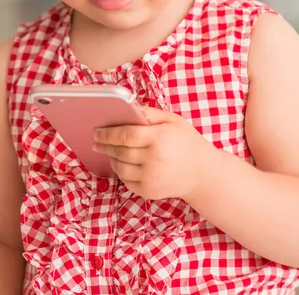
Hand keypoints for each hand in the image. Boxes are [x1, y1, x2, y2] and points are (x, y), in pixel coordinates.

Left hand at [92, 106, 212, 199]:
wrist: (203, 173)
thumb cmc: (186, 142)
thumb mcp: (173, 120)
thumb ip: (150, 113)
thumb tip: (127, 107)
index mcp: (159, 138)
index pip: (125, 135)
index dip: (107, 133)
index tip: (96, 131)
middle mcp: (154, 159)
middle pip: (119, 151)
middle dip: (104, 145)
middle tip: (95, 140)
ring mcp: (151, 178)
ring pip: (119, 167)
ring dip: (111, 157)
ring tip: (108, 150)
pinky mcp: (148, 191)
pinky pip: (126, 180)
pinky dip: (120, 171)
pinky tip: (121, 163)